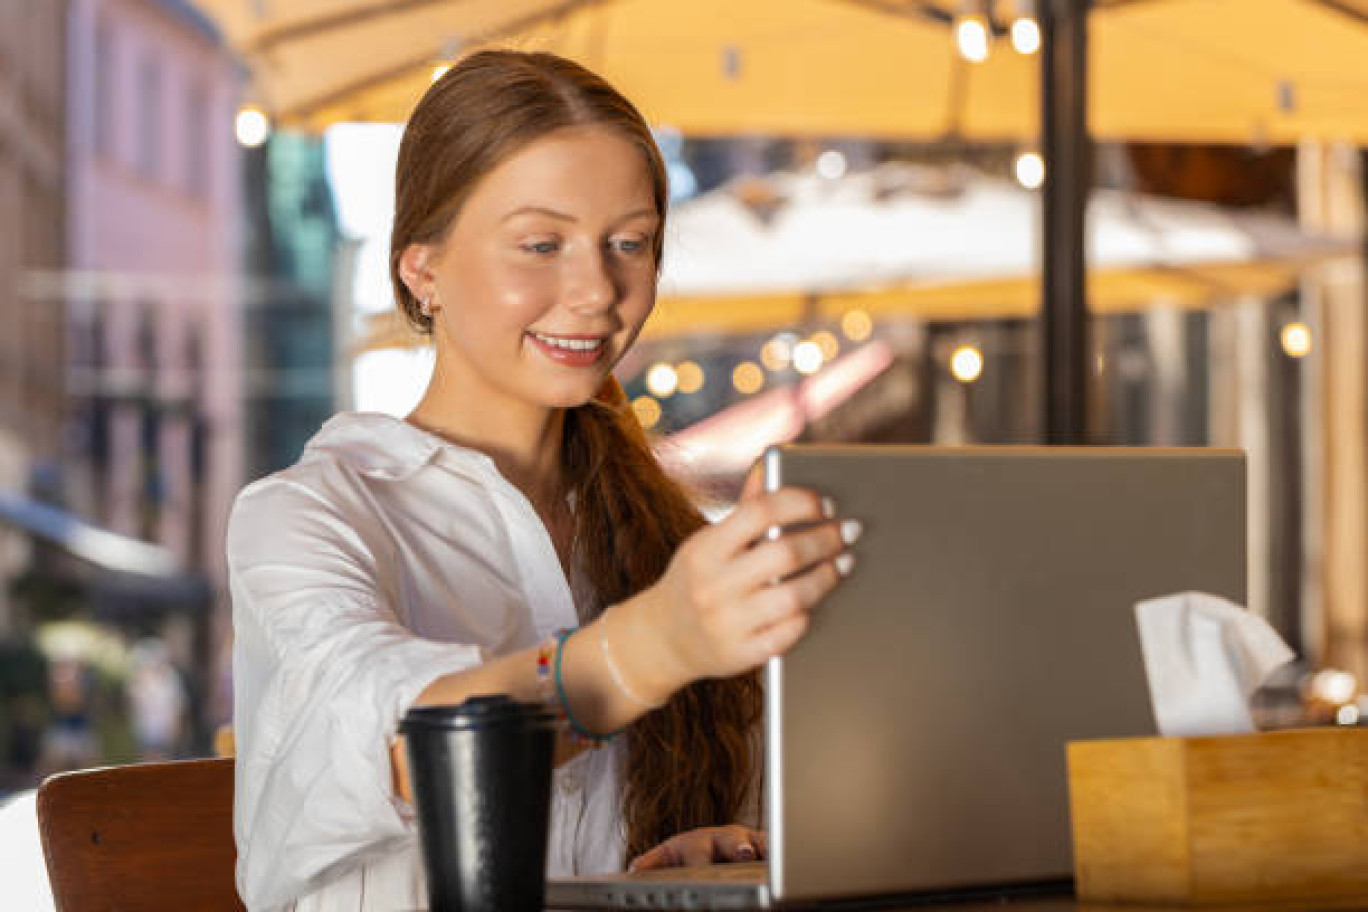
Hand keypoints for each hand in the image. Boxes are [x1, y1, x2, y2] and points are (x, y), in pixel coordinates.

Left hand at [628, 825, 768, 871]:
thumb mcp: (665, 858)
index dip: (700, 862)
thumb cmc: (683, 857)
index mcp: (693, 842)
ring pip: (757, 841)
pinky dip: (780, 851)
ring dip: (764, 848)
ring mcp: (744, 839)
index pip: (697, 853)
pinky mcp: (762, 846)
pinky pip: (773, 846)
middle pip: (731, 841)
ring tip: (773, 855)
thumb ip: (652, 863)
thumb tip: (632, 869)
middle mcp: (721, 837)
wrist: (702, 846)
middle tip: (745, 854)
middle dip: (738, 847)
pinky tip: (789, 859)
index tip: (701, 870)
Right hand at [637, 470, 857, 687]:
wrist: (662, 639)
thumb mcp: (707, 543)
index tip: (826, 505)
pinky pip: (789, 634)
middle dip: (825, 540)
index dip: (800, 503)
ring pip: (794, 597)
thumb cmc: (696, 580)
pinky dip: (808, 616)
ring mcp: (726, 624)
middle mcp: (712, 586)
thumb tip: (768, 464)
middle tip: (848, 532)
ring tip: (843, 564)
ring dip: (827, 577)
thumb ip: (743, 508)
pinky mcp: (740, 654)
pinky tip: (818, 602)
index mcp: (704, 549)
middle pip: (784, 554)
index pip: (759, 512)